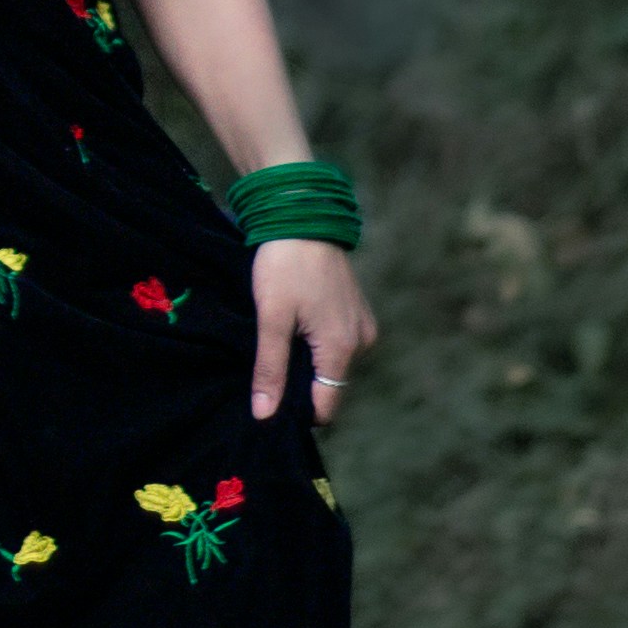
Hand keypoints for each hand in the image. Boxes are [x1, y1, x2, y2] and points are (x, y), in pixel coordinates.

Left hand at [250, 241, 374, 427]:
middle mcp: (362, 341)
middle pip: (330, 385)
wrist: (303, 213)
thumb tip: (265, 414)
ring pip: (333, 364)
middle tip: (268, 374)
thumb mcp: (271, 318)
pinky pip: (337, 343)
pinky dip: (317, 346)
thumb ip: (271, 368)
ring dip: (308, 364)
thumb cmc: (285, 264)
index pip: (326, 406)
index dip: (297, 413)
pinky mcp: (357, 310)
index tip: (269, 407)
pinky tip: (294, 331)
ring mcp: (362, 324)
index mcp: (342, 347)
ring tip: (279, 347)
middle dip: (301, 387)